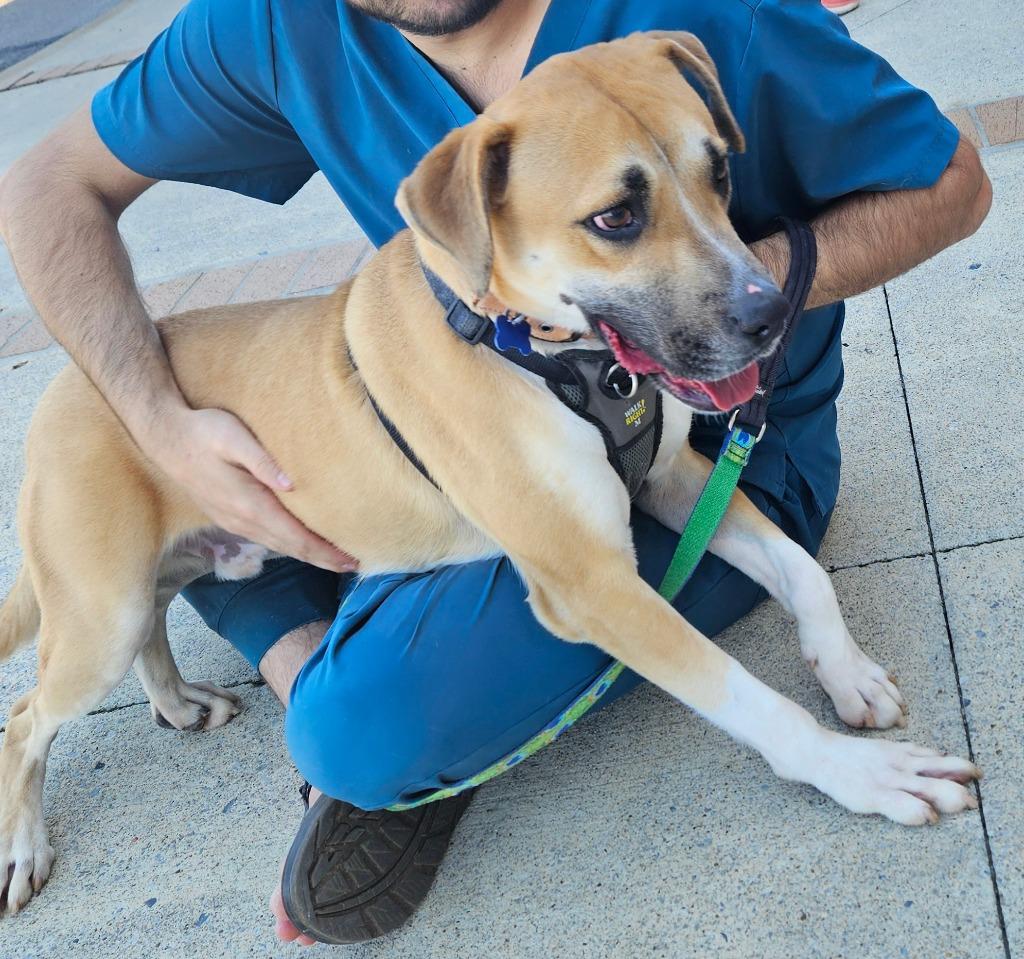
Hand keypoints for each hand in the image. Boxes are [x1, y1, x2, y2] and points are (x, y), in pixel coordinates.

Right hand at [153, 407, 356, 572]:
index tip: (351, 560)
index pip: (296, 537)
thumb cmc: (203, 431)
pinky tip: (303, 545)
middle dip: (323, 560)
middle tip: (356, 566)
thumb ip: (262, 461)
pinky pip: (267, 539)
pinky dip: (290, 547)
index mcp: (249, 504)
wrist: (165, 438)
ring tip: (336, 561)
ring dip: (308, 556)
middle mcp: (242, 520)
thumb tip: (293, 485)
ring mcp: (234, 522)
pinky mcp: (229, 517)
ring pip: (279, 547)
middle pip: (291, 548)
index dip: (324, 552)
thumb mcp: (232, 436)